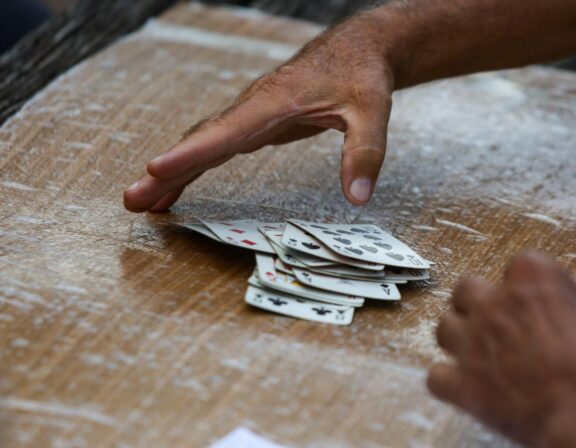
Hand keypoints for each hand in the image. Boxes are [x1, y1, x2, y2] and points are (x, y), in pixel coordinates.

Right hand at [123, 12, 394, 211]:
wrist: (358, 48)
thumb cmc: (362, 76)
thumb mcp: (372, 112)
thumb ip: (365, 152)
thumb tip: (358, 197)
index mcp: (275, 101)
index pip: (227, 131)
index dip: (192, 152)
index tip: (157, 168)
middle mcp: (253, 106)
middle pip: (202, 140)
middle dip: (167, 170)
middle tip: (133, 199)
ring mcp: (250, 114)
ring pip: (202, 143)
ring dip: (171, 172)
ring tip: (140, 202)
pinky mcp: (254, 123)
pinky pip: (214, 146)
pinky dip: (192, 166)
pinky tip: (175, 185)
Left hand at [428, 253, 575, 447]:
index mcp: (531, 276)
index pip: (518, 266)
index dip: (529, 287)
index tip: (540, 303)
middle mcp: (492, 302)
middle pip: (466, 289)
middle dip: (479, 303)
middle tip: (498, 322)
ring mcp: (470, 343)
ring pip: (444, 328)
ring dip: (460, 338)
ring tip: (479, 353)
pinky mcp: (460, 384)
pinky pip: (436, 377)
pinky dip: (449, 382)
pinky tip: (467, 387)